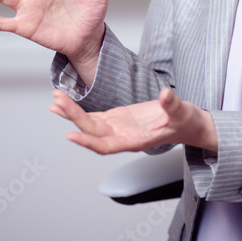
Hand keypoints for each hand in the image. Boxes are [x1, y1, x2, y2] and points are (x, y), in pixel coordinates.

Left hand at [49, 87, 217, 153]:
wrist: (186, 123)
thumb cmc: (185, 122)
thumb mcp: (182, 112)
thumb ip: (172, 105)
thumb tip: (165, 94)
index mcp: (136, 141)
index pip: (107, 146)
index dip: (89, 142)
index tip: (71, 135)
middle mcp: (122, 137)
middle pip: (92, 131)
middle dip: (74, 118)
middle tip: (58, 102)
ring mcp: (118, 128)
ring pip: (89, 124)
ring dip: (71, 114)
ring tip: (55, 100)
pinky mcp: (117, 119)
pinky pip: (93, 117)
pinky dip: (78, 110)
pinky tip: (64, 103)